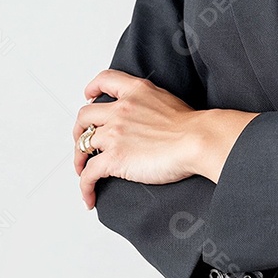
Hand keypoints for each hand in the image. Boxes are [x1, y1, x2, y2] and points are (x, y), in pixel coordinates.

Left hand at [73, 70, 202, 208]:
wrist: (198, 139)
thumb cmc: (191, 126)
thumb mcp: (166, 99)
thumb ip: (148, 101)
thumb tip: (144, 113)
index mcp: (136, 91)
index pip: (104, 80)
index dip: (92, 88)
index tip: (89, 96)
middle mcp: (121, 109)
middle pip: (85, 115)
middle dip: (80, 130)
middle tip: (83, 140)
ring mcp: (115, 133)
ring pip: (82, 144)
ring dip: (79, 160)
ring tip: (83, 170)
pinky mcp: (114, 158)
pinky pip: (88, 174)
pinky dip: (84, 187)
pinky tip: (89, 197)